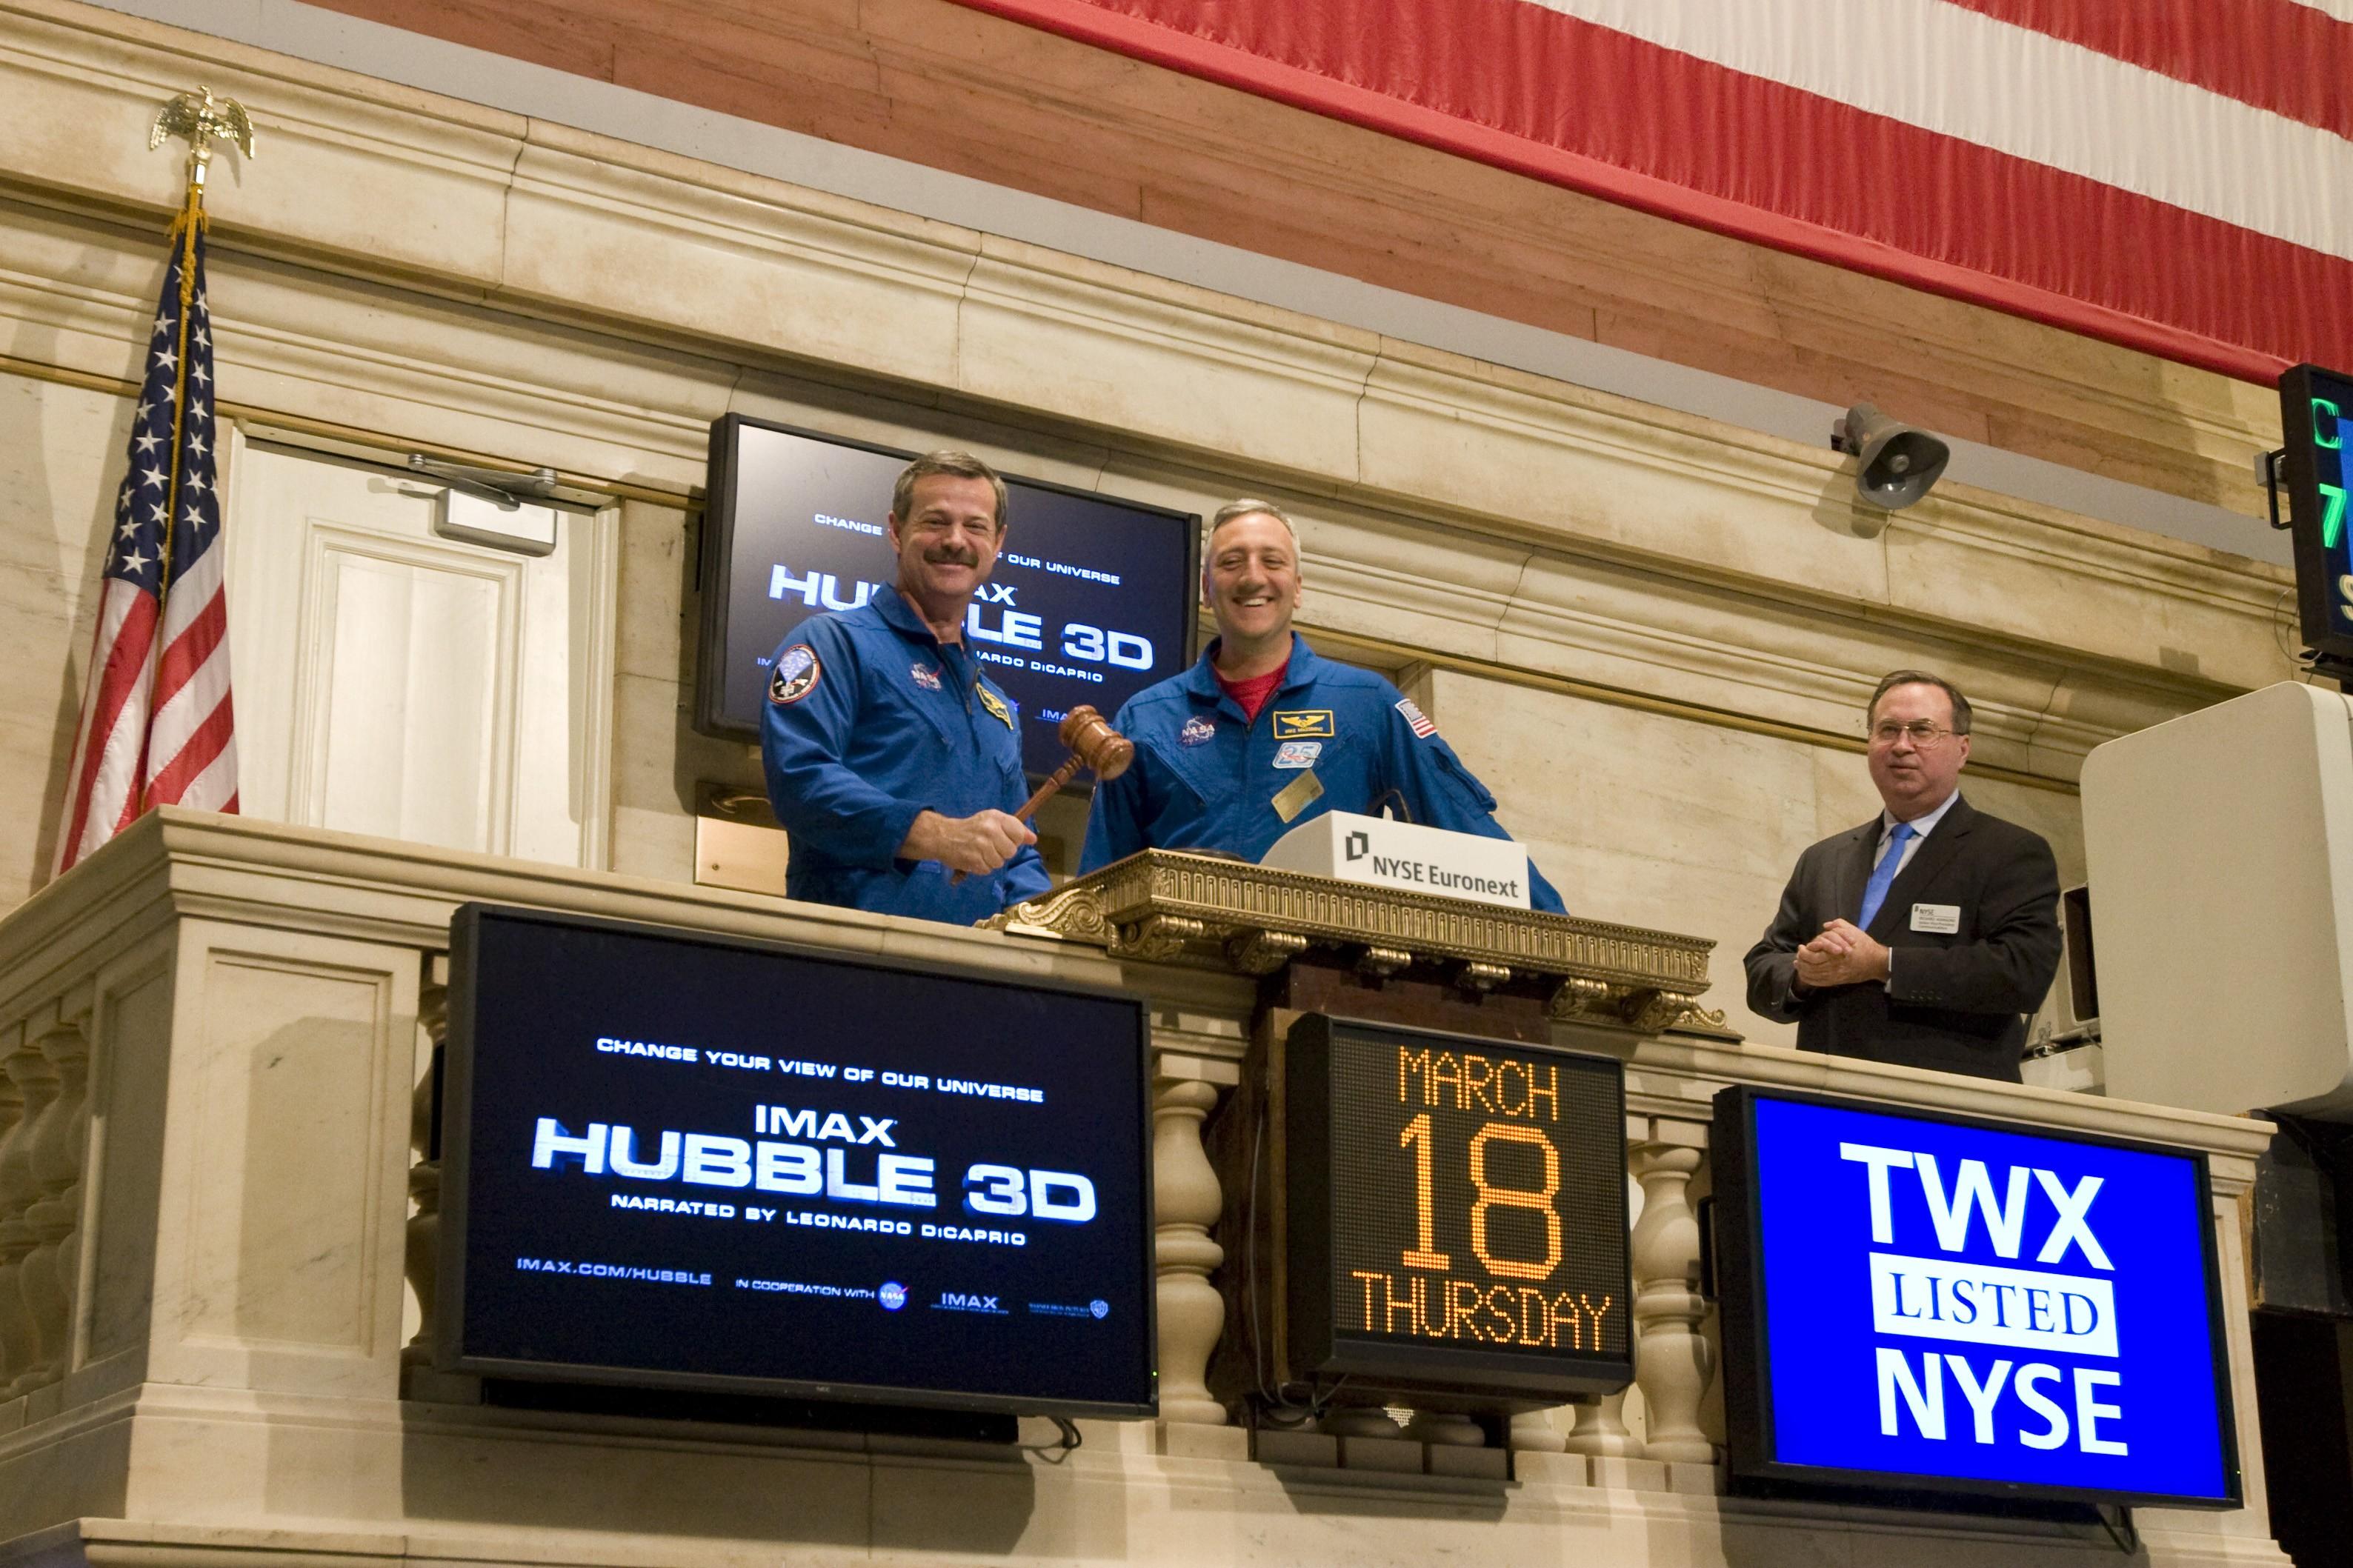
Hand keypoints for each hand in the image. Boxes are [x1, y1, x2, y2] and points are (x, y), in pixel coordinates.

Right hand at [900, 808, 1035, 875]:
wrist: (943, 836)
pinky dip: (982, 867)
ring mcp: (981, 846)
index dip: (1014, 840)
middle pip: (1011, 851)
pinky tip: (974, 858)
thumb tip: (1033, 839)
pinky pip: (988, 870)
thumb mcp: (993, 821)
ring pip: (1000, 862)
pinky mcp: (974, 860)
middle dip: (1002, 852)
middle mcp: (990, 830)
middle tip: (989, 846)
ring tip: (980, 852)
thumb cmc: (972, 828)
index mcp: (996, 818)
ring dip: (991, 861)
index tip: (1005, 839)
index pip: (1019, 834)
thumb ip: (1014, 828)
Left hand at [1793, 918, 1889, 988]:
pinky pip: (1820, 983)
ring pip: (1814, 975)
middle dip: (1801, 961)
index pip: (1813, 955)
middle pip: (1811, 966)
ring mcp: (1836, 975)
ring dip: (1803, 970)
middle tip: (1797, 956)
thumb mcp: (1853, 931)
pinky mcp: (1838, 981)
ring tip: (1797, 965)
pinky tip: (1804, 975)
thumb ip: (1838, 926)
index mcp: (1836, 953)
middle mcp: (1834, 966)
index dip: (1804, 952)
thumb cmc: (1865, 945)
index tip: (1802, 947)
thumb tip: (1826, 925)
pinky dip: (1810, 980)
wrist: (1877, 962)